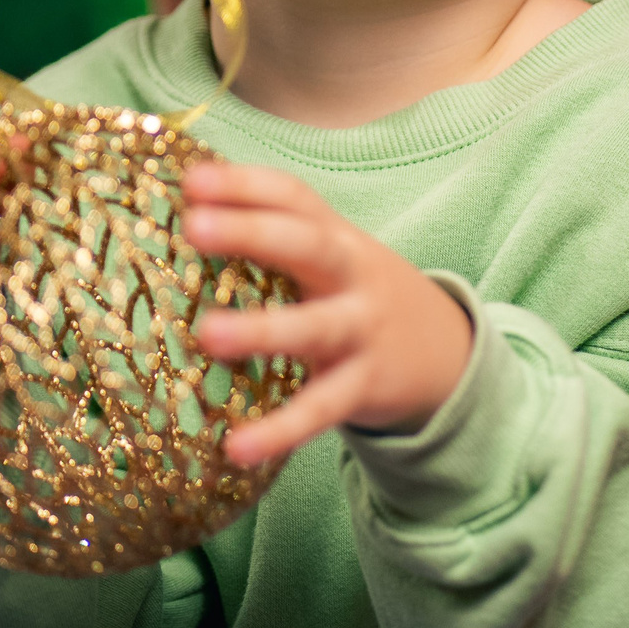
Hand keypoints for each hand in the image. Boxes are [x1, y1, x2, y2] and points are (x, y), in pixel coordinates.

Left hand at [182, 164, 472, 465]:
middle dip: (253, 231)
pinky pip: (319, 408)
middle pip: (308, 245)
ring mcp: (361, 331)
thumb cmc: (357, 298)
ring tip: (207, 335)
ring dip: (262, 330)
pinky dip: (279, 430)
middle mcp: (352, 276)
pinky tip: (236, 448)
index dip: (244, 184)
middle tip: (195, 226)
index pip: (294, 198)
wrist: (447, 354)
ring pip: (315, 327)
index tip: (191, 179)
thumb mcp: (331, 260)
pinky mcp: (362, 386)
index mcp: (336, 238)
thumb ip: (274, 238)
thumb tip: (181, 210)